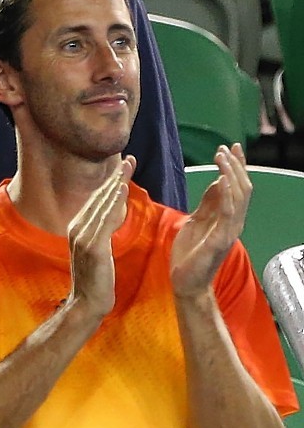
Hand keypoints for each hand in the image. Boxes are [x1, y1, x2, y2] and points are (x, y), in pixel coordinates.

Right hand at [66, 155, 133, 318]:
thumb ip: (102, 232)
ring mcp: (82, 236)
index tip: (124, 166)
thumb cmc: (96, 282)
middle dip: (115, 176)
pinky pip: (105, 219)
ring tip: (127, 167)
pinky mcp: (92, 246)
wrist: (86, 305)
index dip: (111, 182)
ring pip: (102, 204)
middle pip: (99, 197)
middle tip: (129, 158)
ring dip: (116, 183)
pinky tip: (122, 190)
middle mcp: (76, 227)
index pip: (96, 200)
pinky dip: (113, 202)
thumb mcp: (97, 252)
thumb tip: (114, 214)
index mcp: (77, 227)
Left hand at [172, 144, 250, 299]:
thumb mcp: (197, 220)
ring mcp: (229, 231)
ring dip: (230, 174)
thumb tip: (216, 181)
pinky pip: (227, 214)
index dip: (236, 167)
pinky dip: (226, 195)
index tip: (232, 147)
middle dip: (235, 166)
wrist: (185, 281)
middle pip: (242, 188)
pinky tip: (220, 179)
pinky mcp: (220, 240)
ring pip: (238, 197)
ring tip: (222, 156)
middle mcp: (233, 222)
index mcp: (227, 217)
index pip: (237, 187)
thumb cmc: (190, 252)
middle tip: (225, 148)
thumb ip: (209, 203)